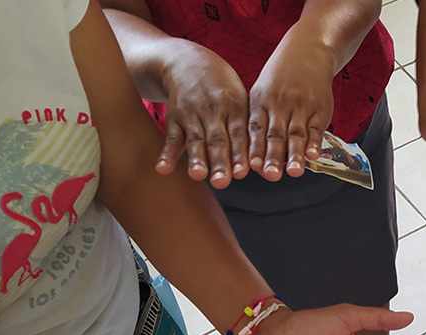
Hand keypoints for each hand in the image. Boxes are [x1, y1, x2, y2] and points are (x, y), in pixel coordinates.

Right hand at [157, 42, 249, 188]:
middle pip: (217, 140)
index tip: (243, 172)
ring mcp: (192, 115)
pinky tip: (163, 168)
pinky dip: (167, 154)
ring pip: (195, 139)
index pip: (239, 133)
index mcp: (234, 107)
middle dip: (220, 162)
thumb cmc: (222, 90)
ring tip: (198, 175)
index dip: (241, 153)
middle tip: (223, 182)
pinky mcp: (174, 118)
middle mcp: (213, 111)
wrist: (187, 61)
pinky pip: (171, 137)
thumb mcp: (240, 100)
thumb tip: (261, 162)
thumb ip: (248, 130)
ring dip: (196, 158)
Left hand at [248, 39, 334, 179]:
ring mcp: (301, 105)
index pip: (256, 129)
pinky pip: (316, 128)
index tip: (252, 167)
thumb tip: (253, 157)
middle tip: (271, 175)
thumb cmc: (280, 78)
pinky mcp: (320, 108)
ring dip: (295, 154)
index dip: (254, 149)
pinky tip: (313, 155)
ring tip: (294, 172)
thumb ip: (259, 123)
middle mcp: (280, 103)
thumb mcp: (262, 92)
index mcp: (261, 101)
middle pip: (276, 134)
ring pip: (297, 134)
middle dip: (273, 157)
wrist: (308, 50)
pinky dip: (315, 142)